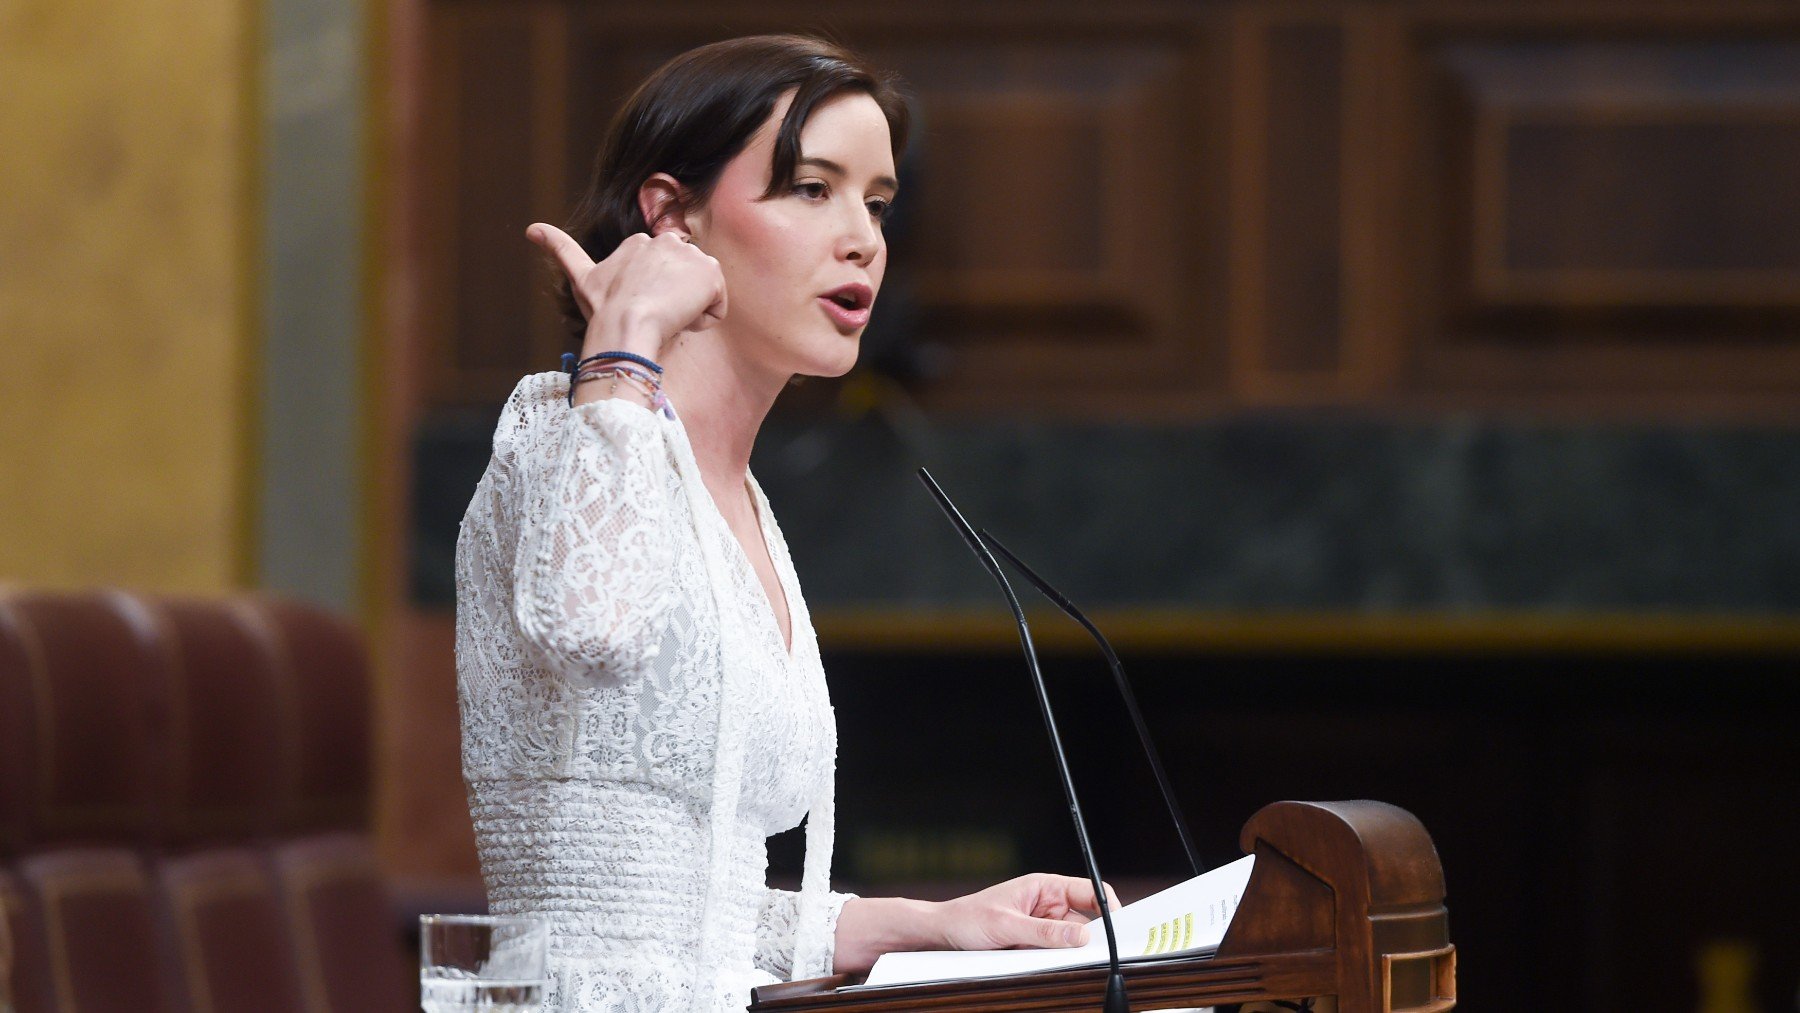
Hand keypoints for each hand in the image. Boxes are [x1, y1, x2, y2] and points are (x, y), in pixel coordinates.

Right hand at [527, 224, 726, 359]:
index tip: (637, 308)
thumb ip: (559, 249)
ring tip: (665, 318)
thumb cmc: (603, 309)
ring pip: (700, 293)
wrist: (626, 324)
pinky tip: (682, 321)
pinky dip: (705, 319)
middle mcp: (667, 240)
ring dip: (687, 310)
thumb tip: (530, 228)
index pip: (662, 274)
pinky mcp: (710, 272)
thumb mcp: (580, 277)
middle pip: (683, 282)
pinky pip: (717, 305)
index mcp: (639, 242)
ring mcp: (690, 255)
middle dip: (671, 301)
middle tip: (650, 315)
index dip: (652, 297)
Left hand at [936, 873, 1121, 950]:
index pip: (1090, 891)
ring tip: (1056, 960)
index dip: (1109, 907)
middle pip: (1085, 922)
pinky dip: (1055, 962)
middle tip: (1095, 955)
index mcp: (1046, 888)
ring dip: (1068, 954)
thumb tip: (1082, 936)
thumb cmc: (969, 918)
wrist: (944, 935)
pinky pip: (1055, 956)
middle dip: (1090, 939)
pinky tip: (1044, 965)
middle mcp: (1049, 906)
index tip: (1118, 929)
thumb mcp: (1007, 925)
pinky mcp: (1036, 946)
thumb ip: (1045, 932)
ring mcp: (1043, 928)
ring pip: (1071, 943)